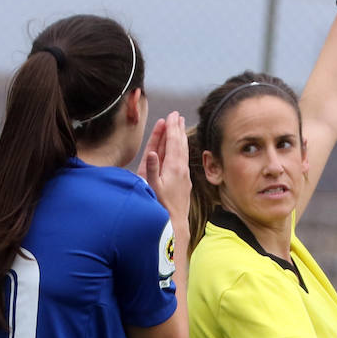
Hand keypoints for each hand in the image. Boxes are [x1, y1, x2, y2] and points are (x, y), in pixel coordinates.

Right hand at [138, 110, 190, 232]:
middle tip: (176, 115)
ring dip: (181, 137)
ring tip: (180, 125)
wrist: (175, 222)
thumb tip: (151, 152)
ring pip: (183, 150)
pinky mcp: (185, 180)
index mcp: (173, 167)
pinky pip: (184, 159)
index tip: (171, 115)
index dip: (171, 128)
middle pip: (179, 143)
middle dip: (177, 128)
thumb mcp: (153, 188)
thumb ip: (151, 169)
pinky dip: (182, 149)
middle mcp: (181, 168)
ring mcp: (184, 174)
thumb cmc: (161, 206)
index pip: (172, 142)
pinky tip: (181, 148)